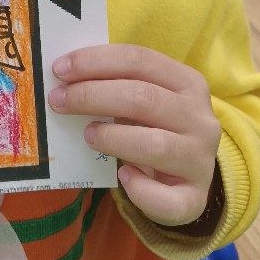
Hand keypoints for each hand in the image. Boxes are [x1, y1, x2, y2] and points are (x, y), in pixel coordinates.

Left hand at [49, 45, 220, 227]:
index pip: (139, 60)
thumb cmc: (155, 128)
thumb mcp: (145, 99)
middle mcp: (200, 119)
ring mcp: (201, 161)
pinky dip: (139, 189)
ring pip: (154, 145)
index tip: (59, 69)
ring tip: (88, 135)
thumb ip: (116, 85)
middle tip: (58, 100)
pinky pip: (165, 199)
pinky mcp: (194, 199)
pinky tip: (123, 177)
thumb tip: (65, 78)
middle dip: (92, 96)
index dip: (95, 61)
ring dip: (112, 138)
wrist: (187, 179)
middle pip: (143, 98)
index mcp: (188, 83)